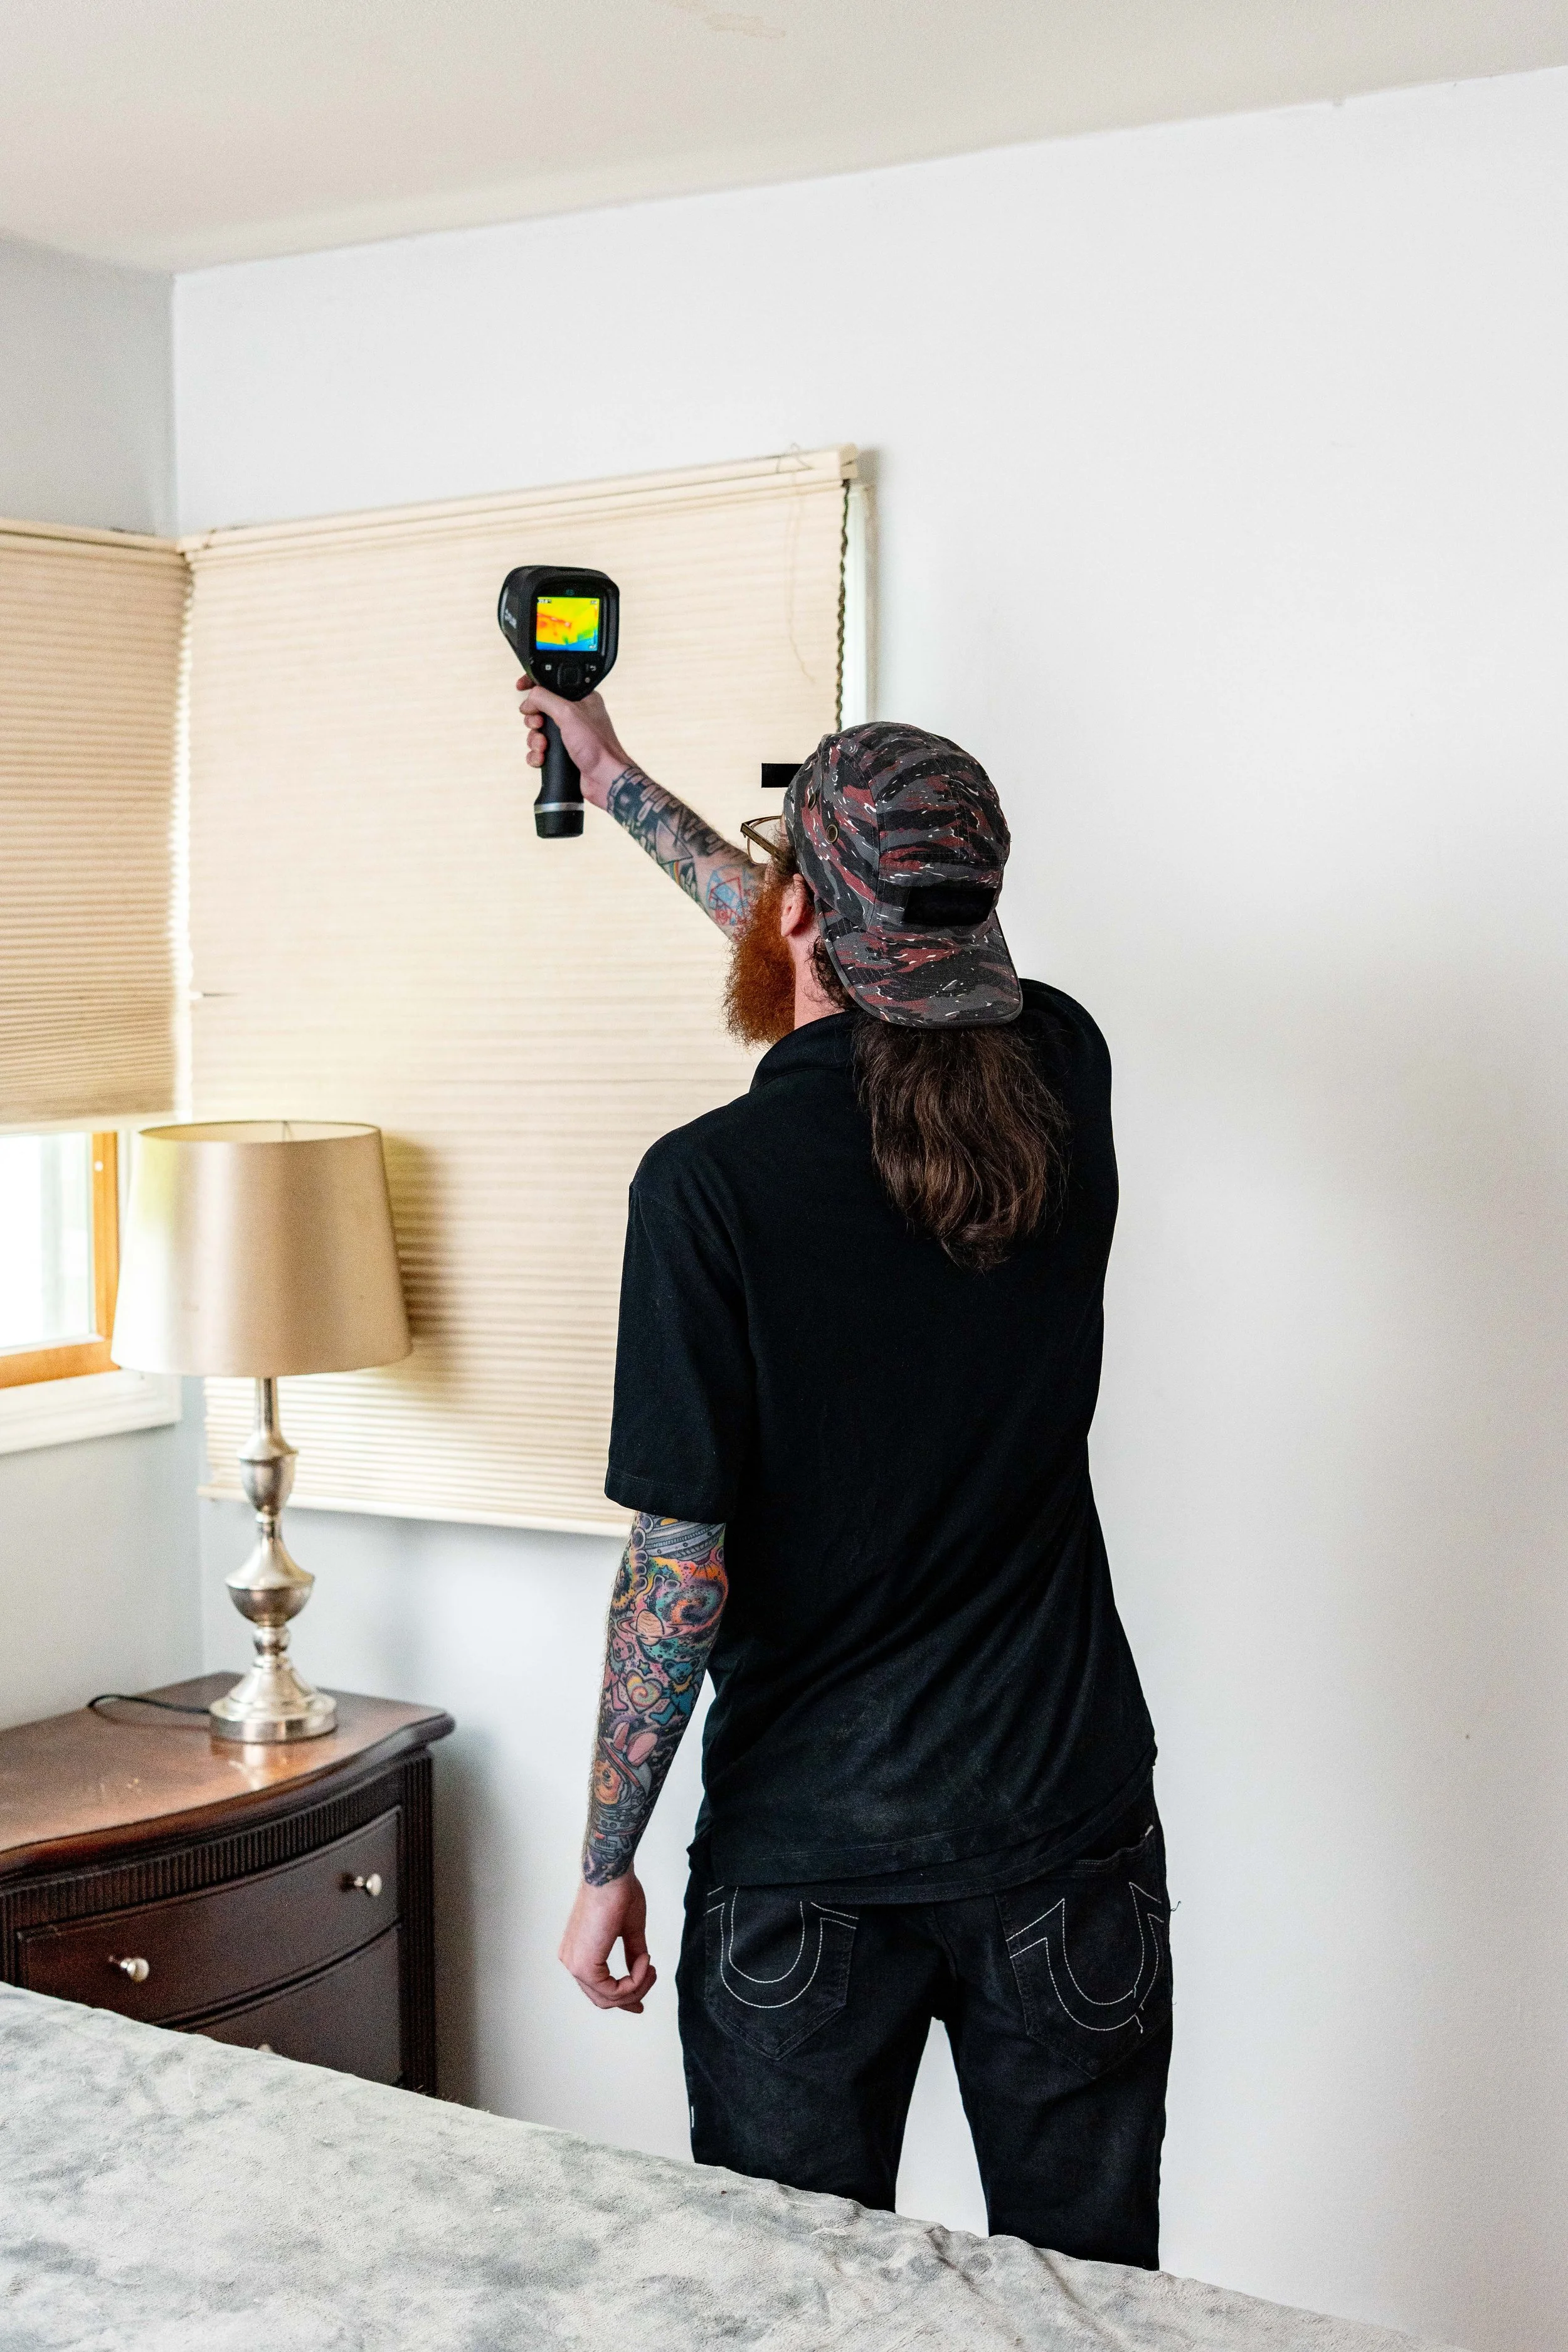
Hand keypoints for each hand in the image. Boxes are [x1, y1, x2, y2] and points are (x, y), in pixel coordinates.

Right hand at [518, 678, 632, 810]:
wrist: (605, 778)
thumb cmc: (596, 746)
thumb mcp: (567, 713)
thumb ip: (544, 699)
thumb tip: (528, 700)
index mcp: (581, 698)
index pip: (552, 684)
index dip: (534, 684)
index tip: (521, 687)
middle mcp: (575, 715)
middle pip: (540, 709)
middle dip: (534, 720)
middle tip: (539, 725)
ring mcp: (569, 735)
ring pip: (538, 732)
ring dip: (535, 740)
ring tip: (543, 747)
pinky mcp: (563, 753)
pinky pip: (540, 750)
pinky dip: (537, 754)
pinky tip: (542, 758)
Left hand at [559, 1870, 655, 2011]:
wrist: (610, 1877)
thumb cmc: (618, 1893)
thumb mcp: (629, 1930)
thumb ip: (632, 1954)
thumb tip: (640, 1970)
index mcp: (579, 1952)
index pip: (599, 1989)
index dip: (623, 1997)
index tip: (640, 2002)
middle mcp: (573, 1961)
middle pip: (604, 1998)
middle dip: (632, 1995)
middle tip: (652, 1979)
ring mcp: (576, 1965)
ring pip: (609, 1998)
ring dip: (637, 1986)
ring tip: (650, 1966)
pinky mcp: (584, 1966)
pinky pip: (614, 1990)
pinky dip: (634, 1980)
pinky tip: (644, 1961)